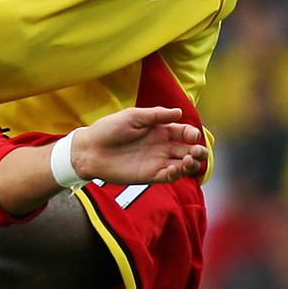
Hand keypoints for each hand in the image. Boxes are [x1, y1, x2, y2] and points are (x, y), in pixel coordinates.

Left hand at [74, 107, 206, 184]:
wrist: (89, 150)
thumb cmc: (108, 129)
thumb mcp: (132, 116)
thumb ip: (155, 115)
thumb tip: (179, 111)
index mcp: (159, 130)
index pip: (183, 132)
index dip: (192, 134)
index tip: (192, 135)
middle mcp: (161, 146)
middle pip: (188, 150)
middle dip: (198, 151)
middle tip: (197, 151)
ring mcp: (157, 161)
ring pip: (183, 165)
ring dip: (191, 164)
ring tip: (189, 161)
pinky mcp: (150, 176)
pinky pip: (169, 177)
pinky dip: (176, 174)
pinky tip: (174, 169)